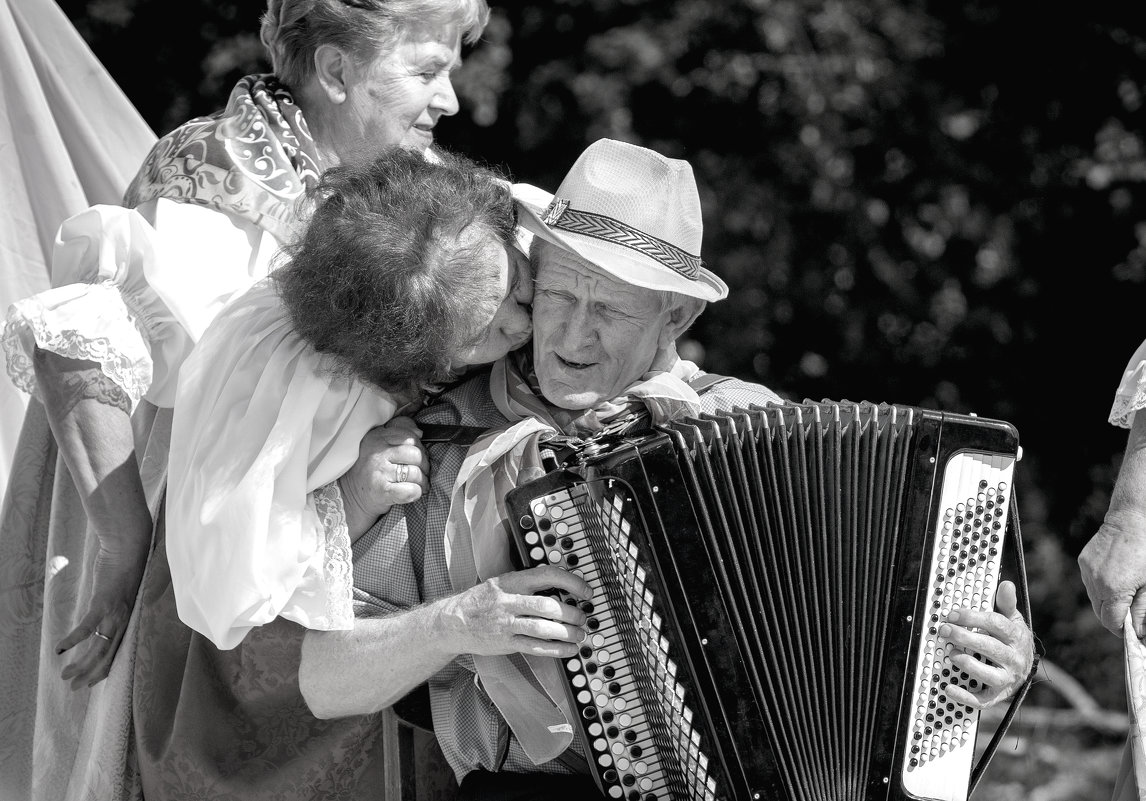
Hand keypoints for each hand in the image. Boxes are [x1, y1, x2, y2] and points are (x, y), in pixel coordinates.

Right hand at [56, 531, 149, 689]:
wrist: (130, 547)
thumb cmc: (125, 567)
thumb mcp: (121, 593)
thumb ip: (113, 607)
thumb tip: (102, 614)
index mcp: (127, 619)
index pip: (117, 652)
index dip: (104, 669)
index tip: (90, 682)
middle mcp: (123, 620)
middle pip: (108, 656)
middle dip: (90, 675)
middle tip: (74, 686)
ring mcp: (114, 613)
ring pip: (98, 648)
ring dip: (80, 665)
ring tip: (65, 675)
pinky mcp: (103, 603)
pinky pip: (87, 628)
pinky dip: (73, 641)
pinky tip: (60, 650)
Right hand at [339, 417, 429, 537]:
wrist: (350, 495)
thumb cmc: (372, 468)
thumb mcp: (380, 444)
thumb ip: (400, 432)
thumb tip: (420, 432)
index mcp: (377, 437)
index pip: (410, 436)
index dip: (420, 447)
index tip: (416, 457)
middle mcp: (377, 453)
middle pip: (416, 454)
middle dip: (424, 465)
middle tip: (421, 472)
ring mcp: (379, 472)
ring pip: (416, 473)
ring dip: (422, 482)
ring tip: (418, 484)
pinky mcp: (382, 491)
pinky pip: (411, 490)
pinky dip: (417, 493)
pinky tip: (413, 493)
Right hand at [437, 566, 591, 659]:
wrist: (453, 622)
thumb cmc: (480, 601)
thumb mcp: (500, 583)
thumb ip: (526, 584)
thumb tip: (560, 588)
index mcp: (511, 581)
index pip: (546, 576)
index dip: (571, 582)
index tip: (586, 590)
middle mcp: (509, 601)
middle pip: (547, 606)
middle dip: (571, 613)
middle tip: (583, 617)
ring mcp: (507, 624)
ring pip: (543, 628)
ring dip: (567, 633)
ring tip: (580, 635)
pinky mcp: (506, 643)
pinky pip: (535, 648)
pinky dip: (556, 650)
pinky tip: (569, 650)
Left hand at [938, 580, 1033, 708]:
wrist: (1025, 667)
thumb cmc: (1011, 639)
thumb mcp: (1012, 619)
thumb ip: (1006, 603)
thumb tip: (1006, 584)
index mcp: (1016, 637)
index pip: (995, 624)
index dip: (972, 617)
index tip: (952, 614)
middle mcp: (1014, 659)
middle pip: (990, 647)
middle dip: (964, 637)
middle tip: (944, 630)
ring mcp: (1007, 678)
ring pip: (989, 675)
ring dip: (969, 665)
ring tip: (952, 654)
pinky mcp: (998, 695)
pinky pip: (983, 700)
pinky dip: (965, 697)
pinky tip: (948, 688)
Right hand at [1079, 507, 1145, 636]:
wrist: (1131, 522)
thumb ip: (1143, 610)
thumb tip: (1139, 632)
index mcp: (1113, 590)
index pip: (1110, 622)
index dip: (1122, 631)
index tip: (1133, 631)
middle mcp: (1095, 583)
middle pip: (1100, 613)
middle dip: (1114, 618)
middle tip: (1130, 614)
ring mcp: (1087, 572)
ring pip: (1094, 599)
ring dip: (1107, 602)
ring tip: (1124, 592)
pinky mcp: (1083, 562)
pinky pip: (1090, 583)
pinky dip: (1101, 587)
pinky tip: (1114, 577)